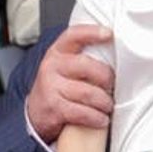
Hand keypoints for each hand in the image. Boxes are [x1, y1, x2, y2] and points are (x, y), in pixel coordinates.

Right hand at [26, 25, 114, 144]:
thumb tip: (116, 57)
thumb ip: (83, 58)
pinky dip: (97, 117)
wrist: (36, 113)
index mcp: (57, 52)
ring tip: (107, 106)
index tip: (109, 34)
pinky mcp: (54, 107)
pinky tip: (101, 119)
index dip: (91, 32)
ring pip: (89, 93)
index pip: (73, 35)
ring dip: (104, 102)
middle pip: (87, 66)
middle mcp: (51, 66)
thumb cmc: (58, 87)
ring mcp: (51, 87)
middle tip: (111, 87)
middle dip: (106, 78)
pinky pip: (83, 112)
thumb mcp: (64, 67)